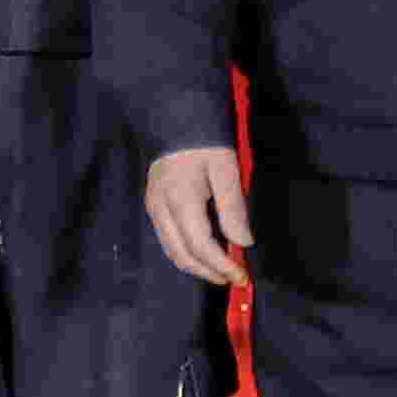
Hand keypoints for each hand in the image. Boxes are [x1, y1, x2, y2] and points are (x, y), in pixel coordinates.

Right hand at [144, 143, 253, 290]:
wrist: (176, 117)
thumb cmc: (205, 141)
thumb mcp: (226, 168)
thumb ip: (233, 208)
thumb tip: (243, 242)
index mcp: (180, 199)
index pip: (201, 246)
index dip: (222, 265)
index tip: (242, 276)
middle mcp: (161, 208)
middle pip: (182, 255)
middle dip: (209, 273)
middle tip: (233, 279)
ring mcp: (153, 207)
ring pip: (171, 251)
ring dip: (196, 267)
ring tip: (221, 271)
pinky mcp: (153, 204)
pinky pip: (167, 239)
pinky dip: (186, 253)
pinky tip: (205, 253)